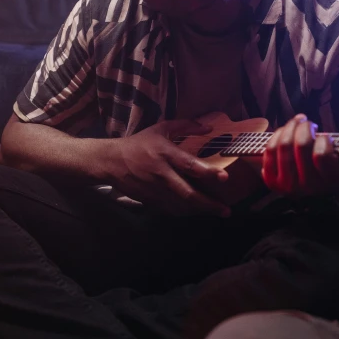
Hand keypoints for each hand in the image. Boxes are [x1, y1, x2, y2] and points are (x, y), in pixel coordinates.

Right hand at [105, 119, 230, 216]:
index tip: (224, 177)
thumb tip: (208, 127)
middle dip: (209, 204)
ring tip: (218, 212)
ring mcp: (155, 190)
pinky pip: (171, 210)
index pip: (188, 165)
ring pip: (181, 206)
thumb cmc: (140, 143)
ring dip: (201, 211)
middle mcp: (161, 174)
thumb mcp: (161, 128)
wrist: (111, 161)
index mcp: (164, 153)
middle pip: (187, 194)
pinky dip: (186, 213)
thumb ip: (185, 126)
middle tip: (226, 209)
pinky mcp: (150, 201)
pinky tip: (198, 211)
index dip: (207, 172)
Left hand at [261, 114, 338, 196]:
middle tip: (309, 123)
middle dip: (305, 126)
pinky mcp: (273, 181)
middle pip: (301, 145)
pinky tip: (285, 131)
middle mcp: (308, 187)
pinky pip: (270, 151)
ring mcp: (288, 185)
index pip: (321, 154)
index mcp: (330, 182)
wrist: (316, 192)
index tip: (326, 136)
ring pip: (284, 145)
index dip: (323, 139)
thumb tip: (324, 135)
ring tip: (298, 122)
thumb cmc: (332, 168)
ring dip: (291, 127)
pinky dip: (277, 135)